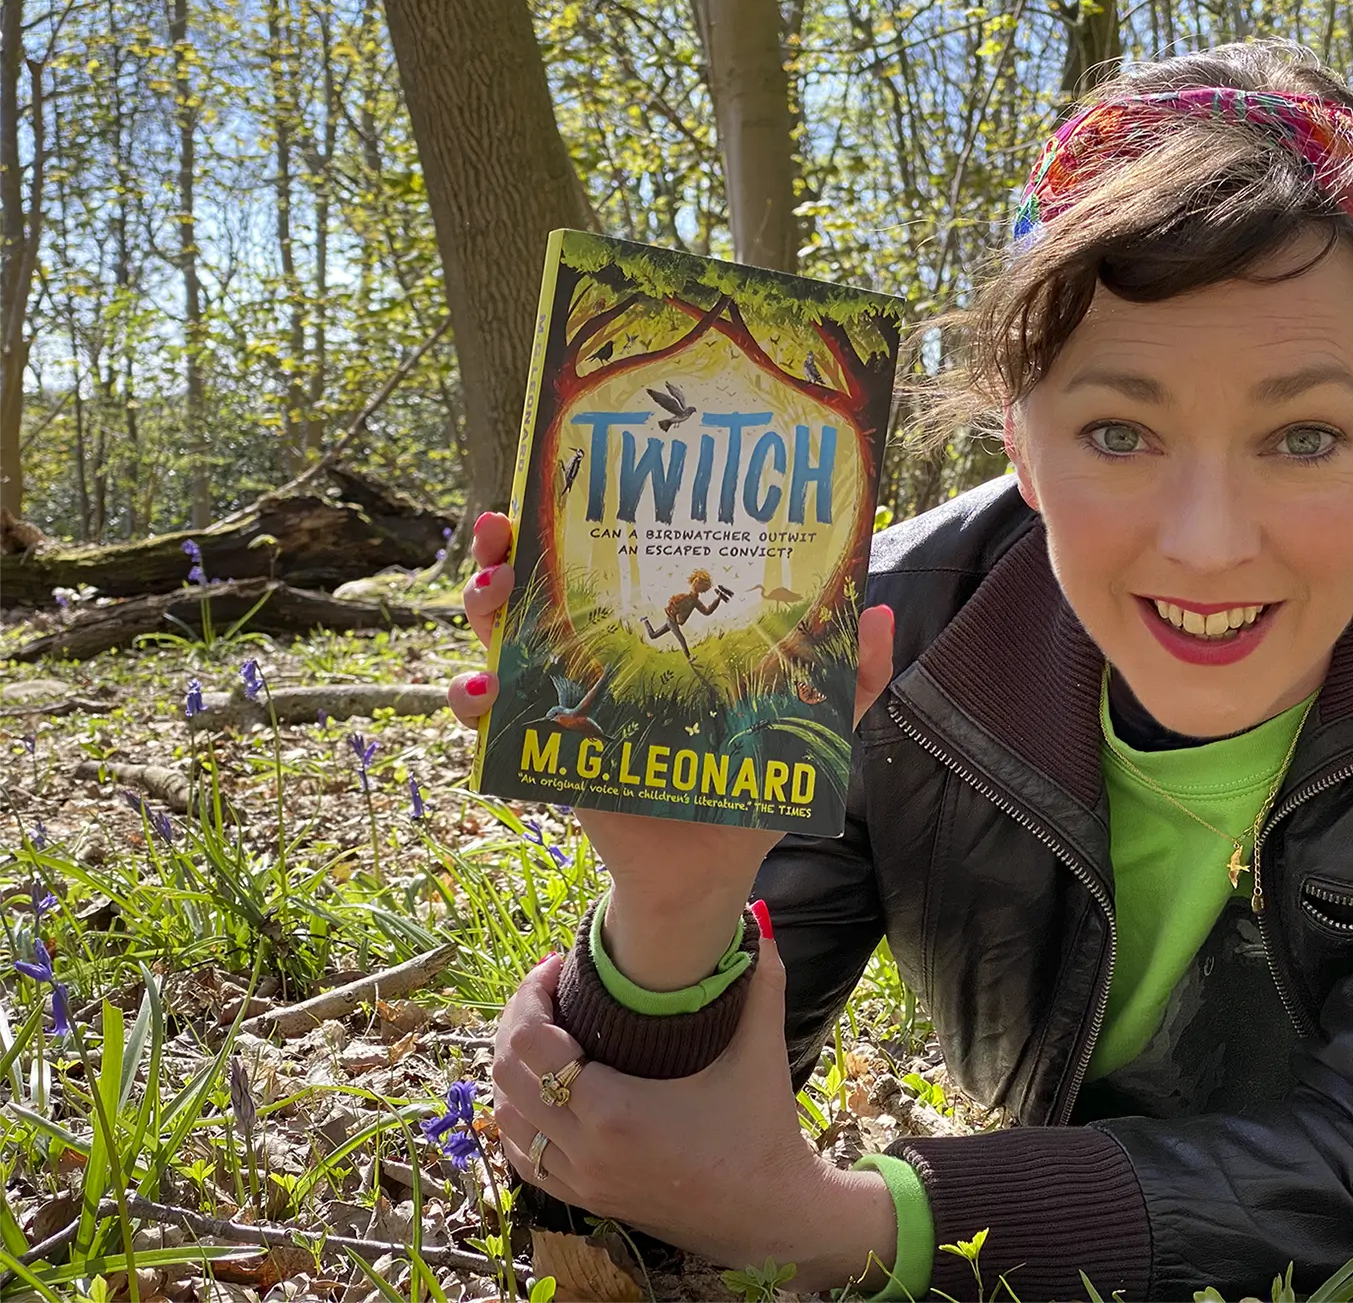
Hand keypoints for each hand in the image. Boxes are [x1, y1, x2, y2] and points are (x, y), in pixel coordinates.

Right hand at [448, 511, 895, 990]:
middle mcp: (600, 656)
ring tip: (490, 599)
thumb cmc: (753, 781)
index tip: (564, 485)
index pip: (613, 562)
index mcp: (656, 634)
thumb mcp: (811, 725)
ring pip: (502, 640)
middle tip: (506, 537)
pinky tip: (480, 693)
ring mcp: (564, 701)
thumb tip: (877, 612)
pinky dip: (472, 703)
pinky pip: (492, 724)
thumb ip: (849, 676)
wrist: (712, 870)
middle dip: (511, 552)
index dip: (581, 520)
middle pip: (540, 586)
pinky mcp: (546, 754)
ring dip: (484, 611)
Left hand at [492, 945, 896, 1286]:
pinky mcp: (584, 1199)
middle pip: (508, 1075)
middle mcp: (584, 1149)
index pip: (531, 1043)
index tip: (557, 965)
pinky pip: (524, 1156)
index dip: (530, 995)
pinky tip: (543, 1087)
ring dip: (512, 1069)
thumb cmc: (762, 1132)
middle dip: (516, 1021)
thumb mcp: (762, 1052)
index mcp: (614, 1111)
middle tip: (547, 988)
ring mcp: (580, 1180)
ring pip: (506, 1118)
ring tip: (541, 1030)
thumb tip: (757, 919)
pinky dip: (519, 1116)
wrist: (768, 1214)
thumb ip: (760, 981)